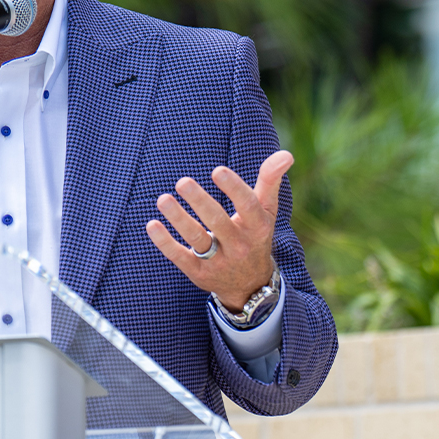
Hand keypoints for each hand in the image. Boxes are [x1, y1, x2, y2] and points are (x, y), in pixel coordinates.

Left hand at [145, 150, 293, 310]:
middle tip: (182, 181)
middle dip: (200, 201)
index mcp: (258, 227)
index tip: (217, 170)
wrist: (250, 285)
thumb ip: (270, 181)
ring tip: (163, 199)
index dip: (234, 188)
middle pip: (218, 222)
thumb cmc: (255, 235)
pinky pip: (180, 257)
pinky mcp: (199, 274)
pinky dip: (165, 243)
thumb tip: (286, 154)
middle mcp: (240, 246)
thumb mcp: (266, 211)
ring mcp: (219, 261)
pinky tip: (152, 225)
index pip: (248, 207)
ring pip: (198, 240)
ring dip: (179, 219)